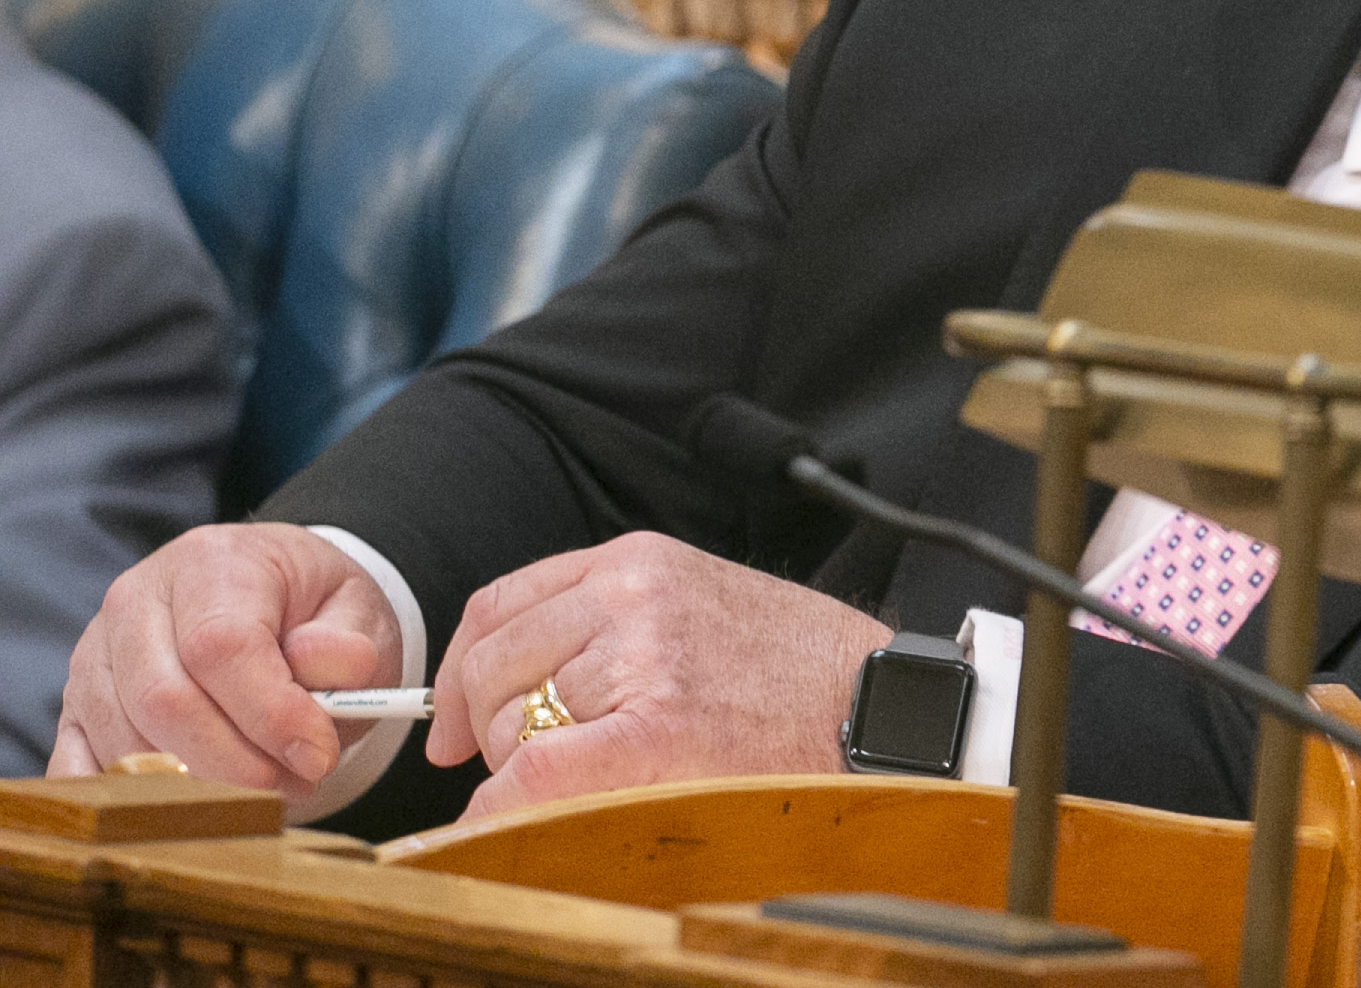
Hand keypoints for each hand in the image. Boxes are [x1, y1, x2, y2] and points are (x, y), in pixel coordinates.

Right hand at [52, 524, 402, 803]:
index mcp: (210, 562)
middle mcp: (135, 602)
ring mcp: (96, 657)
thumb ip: (347, 642)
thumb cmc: (314, 611)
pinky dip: (133, 801)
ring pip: (125, 744)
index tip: (318, 755)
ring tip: (267, 788)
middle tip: (297, 783)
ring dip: (198, 786)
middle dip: (236, 762)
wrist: (274, 601)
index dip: (269, 712)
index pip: (220, 645)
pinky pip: (82, 769)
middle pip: (164, 701)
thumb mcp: (356, 610)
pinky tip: (192, 805)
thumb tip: (324, 664)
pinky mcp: (74, 707)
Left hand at [426, 532, 890, 819]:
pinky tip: (504, 826)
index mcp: (638, 563)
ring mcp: (643, 661)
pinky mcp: (657, 732)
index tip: (451, 725)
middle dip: (492, 730)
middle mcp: (631, 598)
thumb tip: (504, 687)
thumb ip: (611, 623)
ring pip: (507, 725)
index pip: (498, 606)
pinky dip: (501, 809)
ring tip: (596, 780)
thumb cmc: (800, 672)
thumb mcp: (700, 604)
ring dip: (522, 769)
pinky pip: (533, 773)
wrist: (881, 707)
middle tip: (535, 767)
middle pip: (492, 667)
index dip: (457, 673)